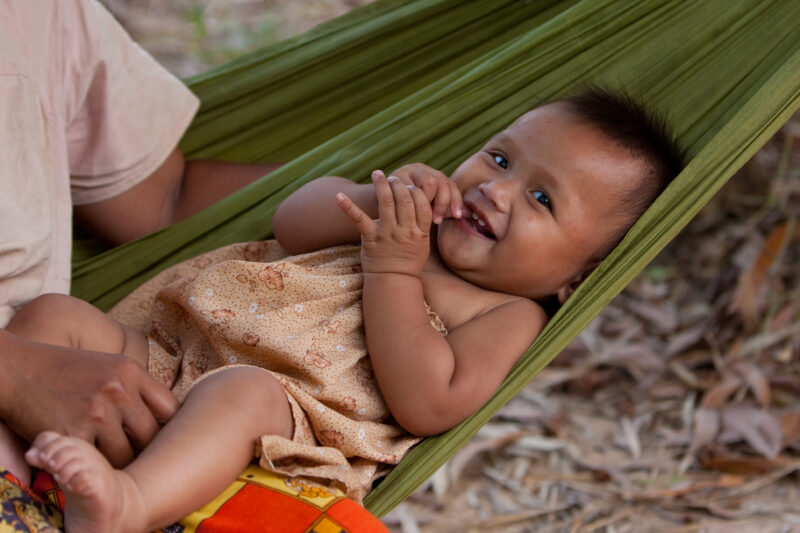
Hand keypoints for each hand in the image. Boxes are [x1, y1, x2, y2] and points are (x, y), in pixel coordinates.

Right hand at [0, 332, 179, 466]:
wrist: (16, 370)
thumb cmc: (64, 370)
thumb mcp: (108, 366)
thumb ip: (136, 388)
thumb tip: (165, 418)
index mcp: (131, 371)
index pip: (170, 409)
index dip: (168, 429)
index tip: (161, 439)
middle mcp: (118, 390)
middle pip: (151, 436)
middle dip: (145, 449)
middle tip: (138, 457)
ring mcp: (96, 412)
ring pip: (127, 454)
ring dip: (120, 462)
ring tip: (112, 462)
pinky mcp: (72, 433)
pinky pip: (97, 462)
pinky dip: (94, 466)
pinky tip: (89, 461)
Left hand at [336, 170, 431, 276]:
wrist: (393, 281)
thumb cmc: (408, 261)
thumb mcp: (423, 243)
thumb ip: (422, 223)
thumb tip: (420, 200)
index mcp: (419, 232)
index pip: (422, 203)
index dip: (416, 191)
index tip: (410, 186)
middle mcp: (404, 231)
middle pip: (405, 199)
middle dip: (399, 184)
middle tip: (394, 178)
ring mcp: (387, 234)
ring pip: (386, 202)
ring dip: (381, 185)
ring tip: (378, 174)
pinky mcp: (370, 238)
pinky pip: (359, 219)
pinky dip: (348, 207)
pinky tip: (339, 196)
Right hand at [388, 163, 462, 223]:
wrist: (377, 209)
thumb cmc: (405, 214)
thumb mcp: (425, 210)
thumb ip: (443, 211)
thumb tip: (469, 215)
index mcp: (431, 175)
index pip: (450, 185)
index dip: (455, 200)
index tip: (456, 217)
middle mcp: (420, 169)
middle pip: (440, 181)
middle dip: (443, 202)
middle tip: (438, 220)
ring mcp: (406, 171)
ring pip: (429, 182)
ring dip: (428, 200)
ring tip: (425, 215)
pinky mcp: (393, 177)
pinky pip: (405, 187)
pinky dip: (411, 200)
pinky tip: (408, 211)